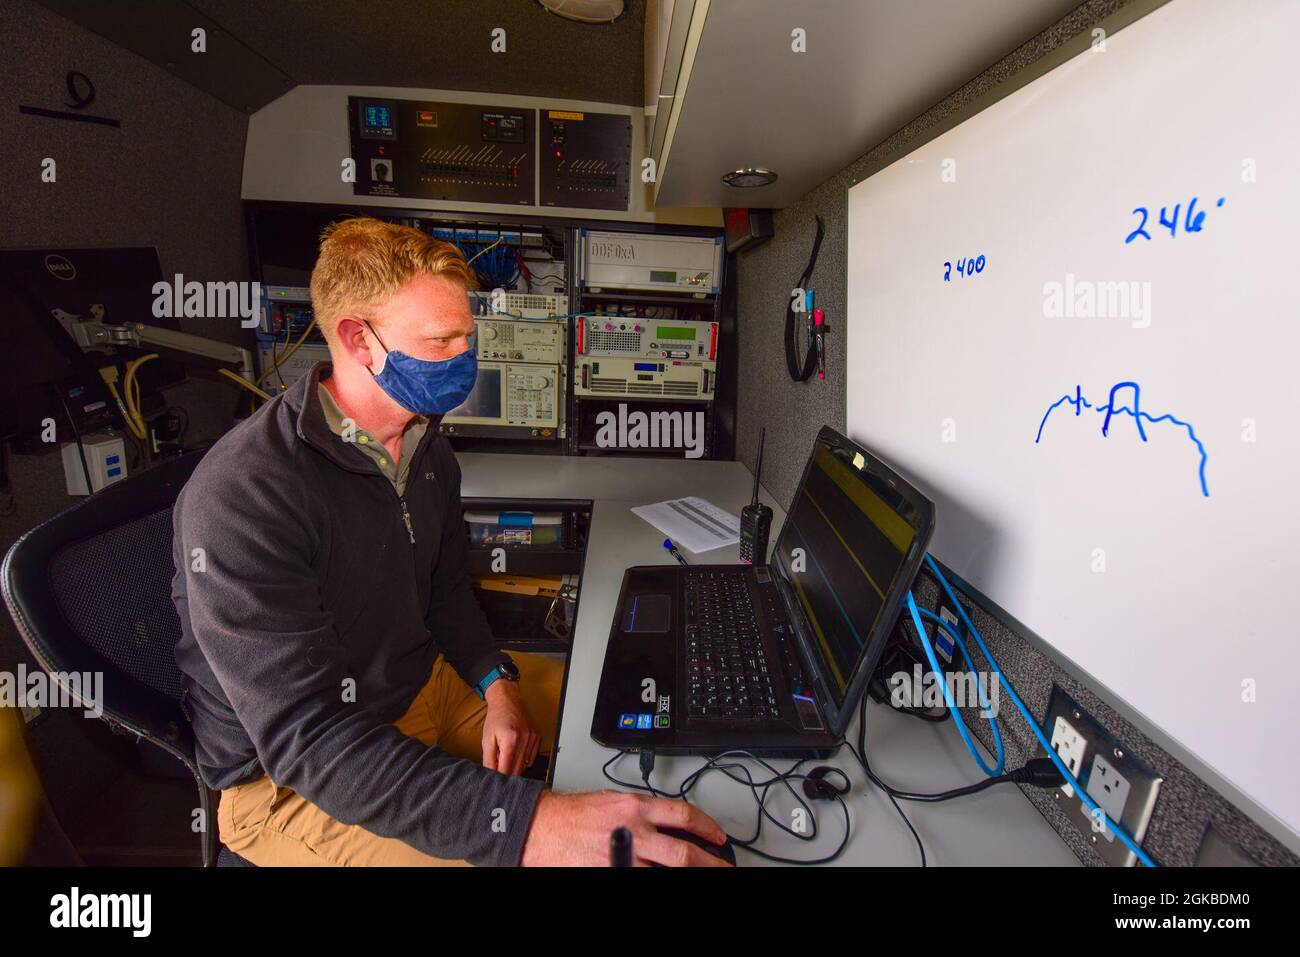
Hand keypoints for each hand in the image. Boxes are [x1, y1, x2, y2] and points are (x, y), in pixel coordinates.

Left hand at [481, 680, 539, 775]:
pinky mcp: (538, 738)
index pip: (506, 770)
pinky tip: (516, 752)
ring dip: (515, 766)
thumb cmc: (496, 718)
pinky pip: (532, 758)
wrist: (507, 701)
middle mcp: (525, 740)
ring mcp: (533, 739)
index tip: (495, 777)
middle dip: (507, 772)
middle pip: (518, 770)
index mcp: (510, 741)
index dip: (499, 776)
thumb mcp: (487, 740)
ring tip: (507, 756)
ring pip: (525, 766)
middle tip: (499, 766)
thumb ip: (489, 760)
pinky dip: (524, 760)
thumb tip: (491, 775)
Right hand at [520, 790, 731, 866]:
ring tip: (699, 875)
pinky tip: (663, 879)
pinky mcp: (612, 871)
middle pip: (682, 852)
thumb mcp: (612, 801)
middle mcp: (633, 830)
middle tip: (722, 867)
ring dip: (686, 875)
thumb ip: (641, 812)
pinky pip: (640, 879)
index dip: (707, 826)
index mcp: (634, 806)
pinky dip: (655, 879)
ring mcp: (623, 856)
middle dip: (709, 863)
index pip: (683, 814)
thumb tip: (668, 825)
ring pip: (666, 871)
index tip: (717, 836)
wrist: (541, 828)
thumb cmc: (571, 815)